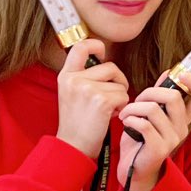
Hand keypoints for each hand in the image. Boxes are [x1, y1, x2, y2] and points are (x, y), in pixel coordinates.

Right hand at [56, 40, 127, 157]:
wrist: (73, 145)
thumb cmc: (77, 121)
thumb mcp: (72, 93)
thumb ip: (84, 76)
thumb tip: (103, 60)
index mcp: (66, 75)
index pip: (81, 47)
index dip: (95, 45)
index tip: (102, 53)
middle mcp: (75, 79)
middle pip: (111, 67)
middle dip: (117, 81)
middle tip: (110, 97)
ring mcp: (87, 89)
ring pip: (119, 83)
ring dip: (119, 97)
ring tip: (107, 109)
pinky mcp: (101, 100)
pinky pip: (123, 96)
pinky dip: (122, 106)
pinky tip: (111, 115)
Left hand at [115, 69, 190, 190]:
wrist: (133, 170)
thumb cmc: (140, 142)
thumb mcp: (152, 115)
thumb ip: (160, 97)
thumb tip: (169, 74)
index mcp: (183, 119)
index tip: (182, 73)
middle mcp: (182, 128)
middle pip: (174, 97)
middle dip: (150, 92)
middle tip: (137, 100)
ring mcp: (172, 139)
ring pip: (154, 109)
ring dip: (134, 107)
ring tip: (125, 113)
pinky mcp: (159, 148)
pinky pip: (144, 125)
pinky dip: (130, 119)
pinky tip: (125, 122)